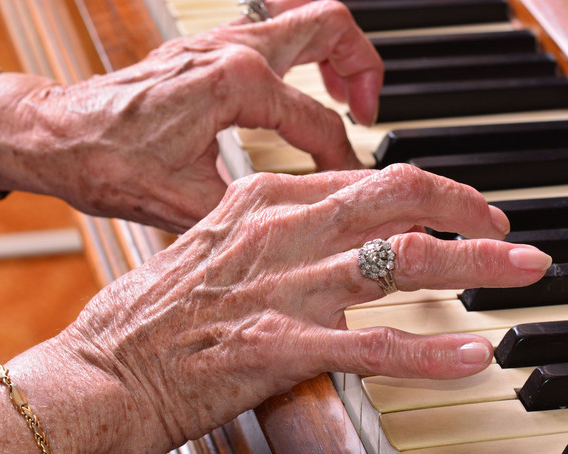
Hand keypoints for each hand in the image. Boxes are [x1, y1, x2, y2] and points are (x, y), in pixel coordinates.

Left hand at [0, 1, 381, 231]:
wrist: (56, 136)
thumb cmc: (105, 160)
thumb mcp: (185, 202)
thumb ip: (252, 209)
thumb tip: (294, 221)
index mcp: (235, 83)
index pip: (317, 121)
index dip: (342, 158)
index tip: (350, 185)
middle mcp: (230, 50)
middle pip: (328, 28)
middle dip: (362, 67)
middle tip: (370, 108)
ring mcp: (214, 43)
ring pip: (299, 19)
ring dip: (331, 51)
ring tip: (344, 93)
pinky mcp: (201, 52)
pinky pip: (267, 31)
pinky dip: (295, 53)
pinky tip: (291, 86)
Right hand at [60, 165, 549, 450]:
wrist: (105, 366)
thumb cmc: (154, 309)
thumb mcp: (215, 241)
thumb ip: (274, 227)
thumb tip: (328, 224)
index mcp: (260, 200)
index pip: (363, 179)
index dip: (422, 191)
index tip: (453, 207)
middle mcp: (278, 233)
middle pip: (395, 202)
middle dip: (464, 210)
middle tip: (505, 230)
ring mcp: (283, 289)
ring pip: (399, 262)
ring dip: (472, 265)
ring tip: (518, 272)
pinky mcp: (280, 347)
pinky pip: (374, 346)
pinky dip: (431, 352)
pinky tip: (470, 356)